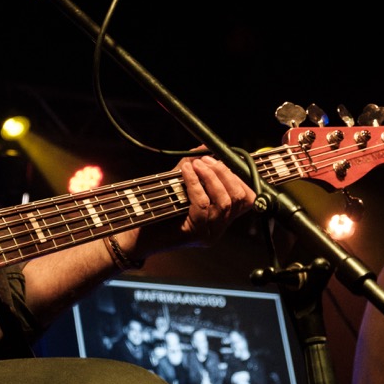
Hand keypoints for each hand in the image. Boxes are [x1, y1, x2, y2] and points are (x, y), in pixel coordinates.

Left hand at [133, 152, 255, 255]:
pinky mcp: (194, 234)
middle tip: (206, 160)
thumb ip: (194, 168)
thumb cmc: (158, 210)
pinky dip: (195, 184)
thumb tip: (204, 146)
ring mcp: (209, 233)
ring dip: (211, 177)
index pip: (247, 199)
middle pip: (239, 199)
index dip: (238, 177)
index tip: (222, 160)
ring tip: (196, 163)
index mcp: (221, 218)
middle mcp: (219, 228)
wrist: (137, 236)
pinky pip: (202, 205)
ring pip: (224, 202)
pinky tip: (186, 171)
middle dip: (224, 174)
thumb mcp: (179, 185)